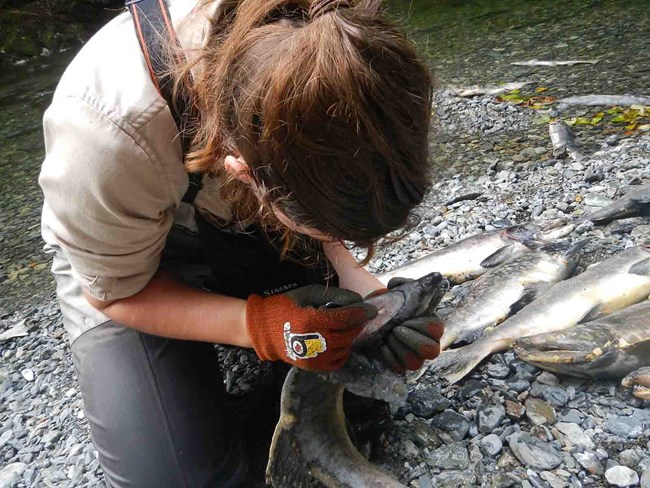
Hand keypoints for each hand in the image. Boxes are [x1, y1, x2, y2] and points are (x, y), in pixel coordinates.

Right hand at [246, 285, 376, 370]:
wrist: (263, 330)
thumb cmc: (285, 307)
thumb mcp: (308, 294)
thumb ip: (334, 296)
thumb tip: (357, 300)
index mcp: (313, 321)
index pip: (347, 318)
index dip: (363, 312)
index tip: (373, 309)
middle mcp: (316, 341)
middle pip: (349, 334)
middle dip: (358, 324)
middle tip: (361, 316)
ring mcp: (315, 357)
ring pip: (345, 347)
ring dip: (350, 336)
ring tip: (347, 327)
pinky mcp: (313, 366)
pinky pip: (338, 361)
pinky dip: (344, 351)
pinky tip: (340, 341)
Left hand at [372, 278, 444, 372]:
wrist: (372, 315)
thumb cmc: (392, 302)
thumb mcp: (403, 289)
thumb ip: (420, 283)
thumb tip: (437, 276)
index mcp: (430, 324)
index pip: (438, 329)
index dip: (422, 326)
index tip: (405, 319)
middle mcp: (426, 343)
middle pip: (432, 352)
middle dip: (412, 340)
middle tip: (396, 330)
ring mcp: (414, 356)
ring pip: (415, 363)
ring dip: (399, 348)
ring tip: (388, 337)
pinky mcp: (399, 365)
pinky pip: (398, 368)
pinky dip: (388, 356)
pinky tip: (382, 345)